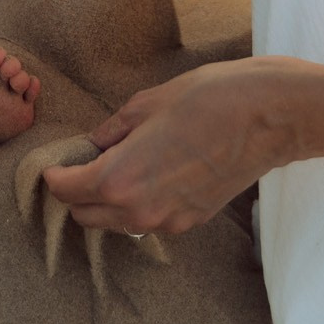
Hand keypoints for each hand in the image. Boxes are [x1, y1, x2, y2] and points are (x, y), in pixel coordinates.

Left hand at [41, 58, 312, 234]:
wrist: (269, 116)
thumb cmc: (207, 99)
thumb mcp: (146, 104)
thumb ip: (112, 130)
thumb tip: (94, 144)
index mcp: (119, 179)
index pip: (66, 191)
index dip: (55, 174)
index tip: (57, 160)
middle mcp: (139, 211)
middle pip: (86, 216)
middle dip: (76, 192)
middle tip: (82, 162)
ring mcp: (168, 220)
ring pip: (116, 224)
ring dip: (105, 202)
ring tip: (114, 166)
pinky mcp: (192, 221)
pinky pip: (147, 221)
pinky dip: (136, 205)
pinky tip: (147, 174)